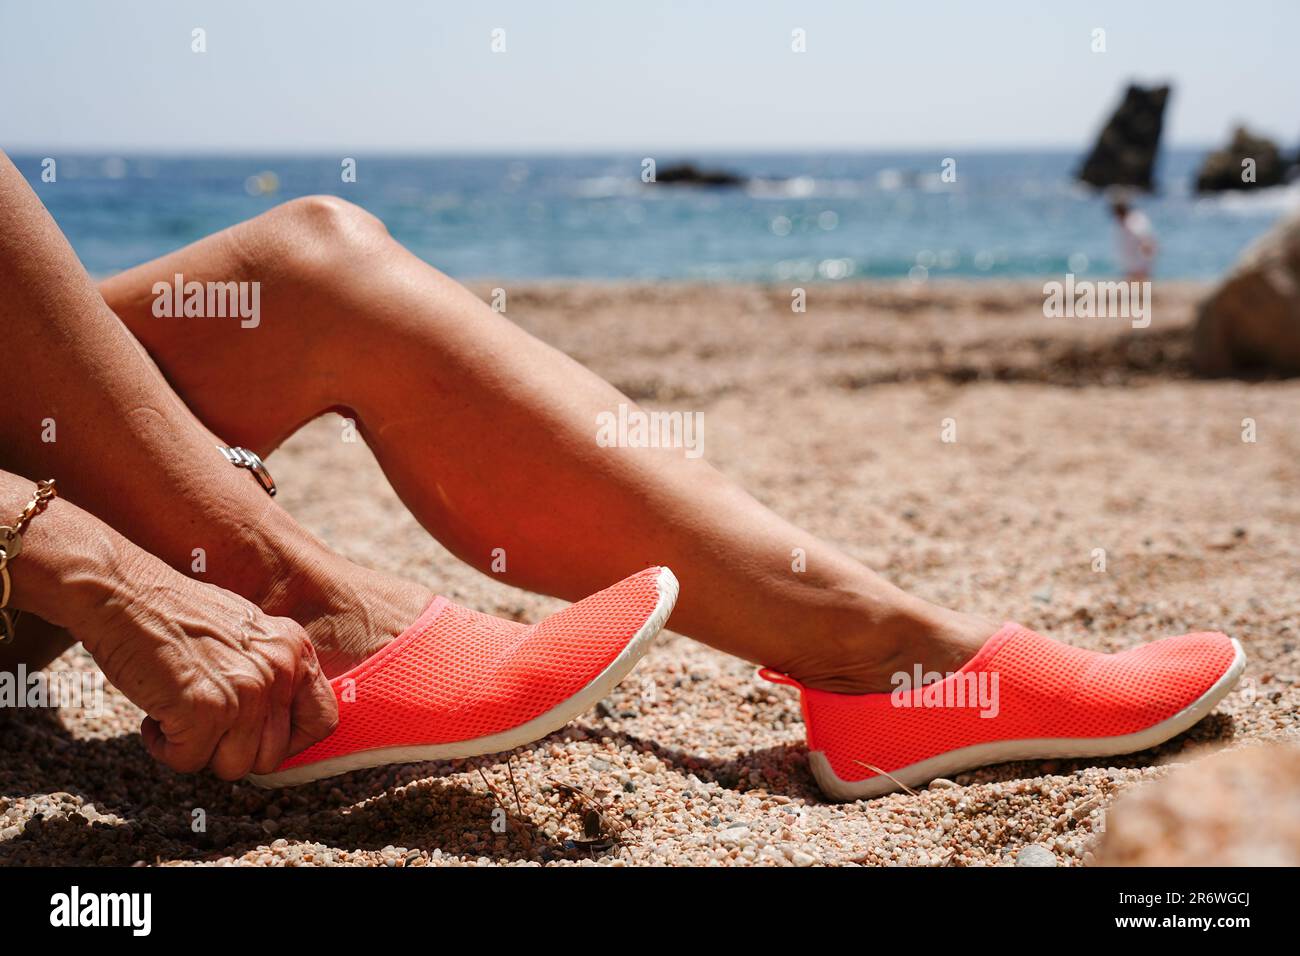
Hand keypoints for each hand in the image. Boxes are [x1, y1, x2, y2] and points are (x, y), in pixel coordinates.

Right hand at [83, 558, 337, 779]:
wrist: (124, 592)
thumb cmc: (174, 613)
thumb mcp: (246, 633)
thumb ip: (269, 672)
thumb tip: (273, 727)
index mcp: (294, 650)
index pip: (323, 721)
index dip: (290, 743)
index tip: (256, 739)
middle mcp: (279, 671)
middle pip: (271, 757)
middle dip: (231, 750)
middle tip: (203, 724)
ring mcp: (246, 693)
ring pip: (232, 766)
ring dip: (199, 749)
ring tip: (178, 713)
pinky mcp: (206, 712)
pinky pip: (188, 761)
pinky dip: (164, 747)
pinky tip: (154, 715)